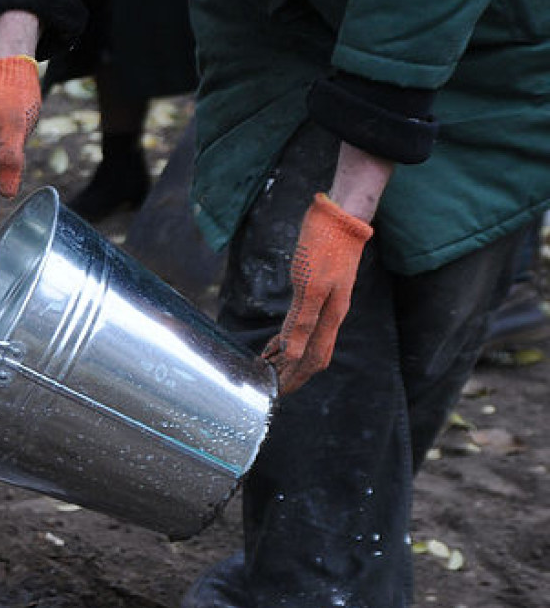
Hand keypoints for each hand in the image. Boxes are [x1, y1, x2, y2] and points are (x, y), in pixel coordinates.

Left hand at [262, 193, 372, 394]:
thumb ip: (301, 321)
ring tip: (266, 370)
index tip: (275, 393)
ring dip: (287, 359)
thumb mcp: (309, 285)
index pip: (313, 360)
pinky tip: (273, 344)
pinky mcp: (317, 290)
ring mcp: (326, 303)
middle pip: (312, 356)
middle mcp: (331, 314)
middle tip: (268, 388)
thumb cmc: (324, 245)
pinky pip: (302, 325)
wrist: (341, 215)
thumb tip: (293, 354)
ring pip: (307, 342)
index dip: (295, 378)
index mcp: (330, 316)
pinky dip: (287, 339)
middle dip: (291, 374)